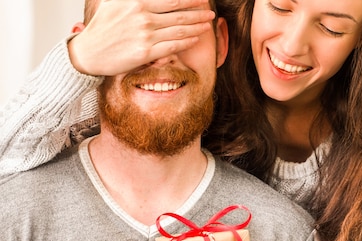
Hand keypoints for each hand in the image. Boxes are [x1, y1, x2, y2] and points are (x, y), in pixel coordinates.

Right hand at [69, 0, 215, 75]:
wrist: (89, 52)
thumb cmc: (103, 27)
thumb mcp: (114, 2)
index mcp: (136, 2)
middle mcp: (142, 16)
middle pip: (178, 13)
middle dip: (198, 12)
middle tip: (209, 11)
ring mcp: (145, 35)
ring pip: (179, 30)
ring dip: (197, 26)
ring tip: (207, 23)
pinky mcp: (146, 52)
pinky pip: (173, 46)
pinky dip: (187, 41)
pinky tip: (195, 38)